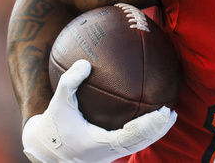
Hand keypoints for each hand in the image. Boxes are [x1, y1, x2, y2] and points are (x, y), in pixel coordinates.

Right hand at [22, 60, 176, 162]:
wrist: (44, 150)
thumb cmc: (53, 125)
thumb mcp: (58, 102)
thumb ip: (69, 82)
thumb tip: (84, 62)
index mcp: (97, 144)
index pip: (129, 137)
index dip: (147, 127)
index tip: (162, 113)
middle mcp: (106, 153)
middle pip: (139, 144)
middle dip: (157, 130)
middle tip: (170, 112)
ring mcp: (108, 155)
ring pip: (137, 146)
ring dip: (154, 133)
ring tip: (168, 116)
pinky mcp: (108, 154)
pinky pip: (131, 144)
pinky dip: (143, 133)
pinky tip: (150, 118)